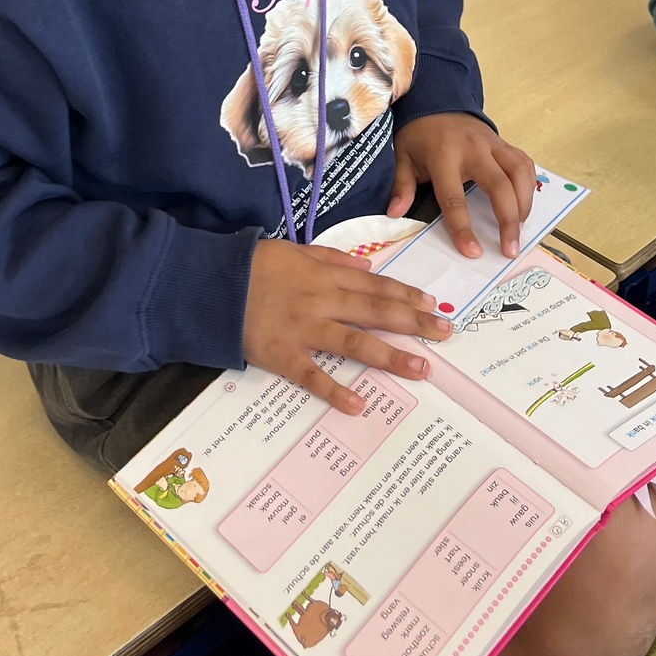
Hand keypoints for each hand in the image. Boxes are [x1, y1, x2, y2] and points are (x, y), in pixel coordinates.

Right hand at [242, 240, 451, 414]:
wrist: (210, 285)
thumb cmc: (253, 266)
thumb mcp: (295, 251)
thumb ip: (332, 258)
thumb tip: (368, 266)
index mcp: (325, 276)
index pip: (375, 286)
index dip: (406, 296)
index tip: (433, 304)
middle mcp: (321, 301)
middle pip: (375, 312)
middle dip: (414, 322)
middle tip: (446, 332)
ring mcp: (304, 330)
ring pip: (354, 343)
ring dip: (390, 356)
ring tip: (421, 369)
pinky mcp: (282, 356)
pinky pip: (312, 376)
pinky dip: (334, 391)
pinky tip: (358, 405)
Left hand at [388, 113, 536, 259]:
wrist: (437, 101)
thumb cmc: (419, 135)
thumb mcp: (403, 156)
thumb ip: (402, 185)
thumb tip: (395, 213)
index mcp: (444, 155)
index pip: (454, 197)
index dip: (463, 227)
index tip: (473, 252)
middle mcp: (473, 149)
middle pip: (499, 186)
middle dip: (508, 220)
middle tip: (510, 249)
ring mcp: (493, 144)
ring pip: (519, 173)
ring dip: (524, 203)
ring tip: (519, 229)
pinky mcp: (504, 142)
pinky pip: (524, 163)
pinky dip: (528, 185)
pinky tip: (523, 205)